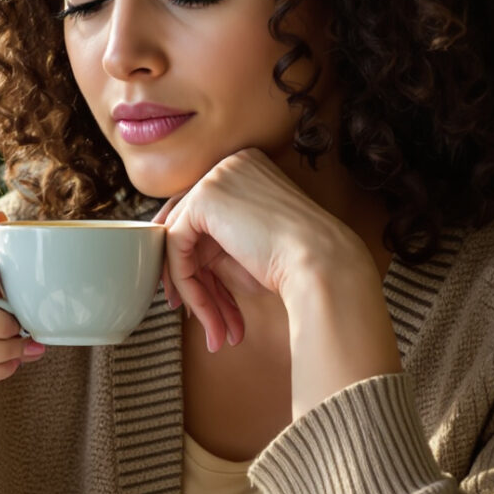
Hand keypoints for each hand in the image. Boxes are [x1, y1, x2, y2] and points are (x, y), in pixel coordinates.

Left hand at [158, 149, 373, 351]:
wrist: (322, 265)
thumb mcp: (247, 246)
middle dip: (189, 276)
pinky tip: (204, 312)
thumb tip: (171, 259)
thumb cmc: (296, 263)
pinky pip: (176, 246)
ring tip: (212, 328)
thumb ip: (212, 242)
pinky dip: (186, 282)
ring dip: (192, 288)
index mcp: (245, 169)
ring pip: (180, 239)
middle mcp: (229, 165)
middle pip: (189, 226)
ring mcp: (216, 177)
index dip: (195, 256)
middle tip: (188, 311)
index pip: (203, 215)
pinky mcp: (205, 198)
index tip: (197, 293)